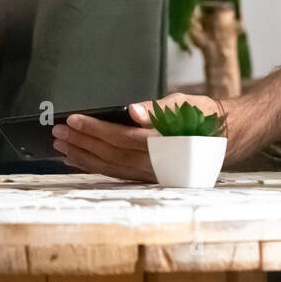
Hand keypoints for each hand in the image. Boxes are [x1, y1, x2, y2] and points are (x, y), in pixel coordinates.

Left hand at [51, 92, 224, 180]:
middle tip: (57, 131)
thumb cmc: (203, 115)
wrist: (223, 136)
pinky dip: (94, 167)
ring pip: (111, 167)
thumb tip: (134, 111)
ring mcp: (152, 174)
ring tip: (60, 145)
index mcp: (166, 144)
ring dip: (83, 156)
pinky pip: (116, 174)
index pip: (123, 138)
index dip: (96, 130)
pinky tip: (76, 159)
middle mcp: (158, 164)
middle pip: (112, 154)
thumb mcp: (185, 103)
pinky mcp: (148, 177)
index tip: (73, 120)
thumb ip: (158, 108)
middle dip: (82, 142)